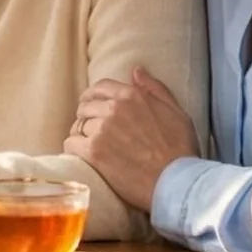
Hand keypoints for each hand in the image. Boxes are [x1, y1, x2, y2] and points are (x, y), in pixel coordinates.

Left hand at [65, 68, 198, 210]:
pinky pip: (71, 144)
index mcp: (131, 95)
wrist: (175, 180)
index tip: (90, 104)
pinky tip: (83, 156)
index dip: (92, 96)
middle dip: (87, 117)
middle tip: (92, 131)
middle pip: (85, 107)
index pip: (100, 87)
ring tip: (89, 146)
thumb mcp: (175, 111)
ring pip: (78, 126)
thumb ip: (154, 88)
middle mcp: (113, 109)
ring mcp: (101, 130)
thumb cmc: (180, 148)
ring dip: (82, 135)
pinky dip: (74, 149)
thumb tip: (136, 71)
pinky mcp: (93, 152)